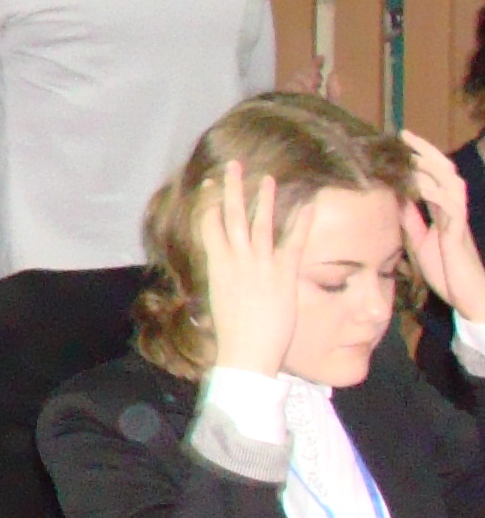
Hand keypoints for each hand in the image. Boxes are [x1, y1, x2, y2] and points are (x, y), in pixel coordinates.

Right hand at [200, 160, 298, 376]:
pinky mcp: (283, 274)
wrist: (246, 351)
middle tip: (233, 165)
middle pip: (230, 215)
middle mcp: (235, 259)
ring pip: (260, 223)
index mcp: (216, 265)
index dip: (209, 202)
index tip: (210, 184)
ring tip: (267, 178)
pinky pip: (294, 242)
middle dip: (231, 188)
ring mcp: (259, 264)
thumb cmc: (232, 334)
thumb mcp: (220, 302)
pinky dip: (302, 222)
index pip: (208, 225)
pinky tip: (308, 205)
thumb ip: (224, 284)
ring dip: (264, 199)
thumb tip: (224, 279)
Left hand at [400, 131, 484, 328]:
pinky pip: (452, 207)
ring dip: (432, 167)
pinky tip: (420, 188)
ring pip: (452, 183)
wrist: (467, 296)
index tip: (399, 141)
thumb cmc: (446, 269)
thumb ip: (410, 220)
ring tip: (412, 155)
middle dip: (426, 151)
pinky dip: (436, 194)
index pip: (433, 176)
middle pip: (445, 171)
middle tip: (404, 135)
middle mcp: (453, 210)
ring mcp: (458, 220)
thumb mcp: (419, 241)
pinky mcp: (459, 234)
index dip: (418, 157)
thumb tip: (394, 197)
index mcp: (442, 210)